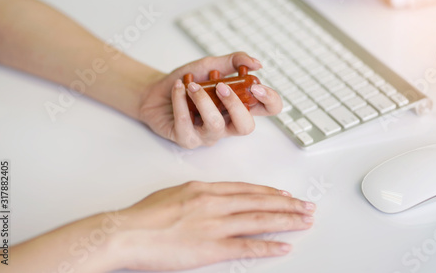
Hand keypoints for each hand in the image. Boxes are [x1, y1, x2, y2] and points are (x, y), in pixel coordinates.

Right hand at [113, 181, 315, 270]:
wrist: (128, 232)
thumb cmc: (145, 215)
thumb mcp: (174, 193)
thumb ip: (198, 195)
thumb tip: (212, 197)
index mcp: (205, 189)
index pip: (246, 189)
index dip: (269, 192)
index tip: (284, 195)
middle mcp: (215, 203)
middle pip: (259, 202)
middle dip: (287, 204)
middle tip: (306, 206)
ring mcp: (216, 224)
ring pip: (259, 220)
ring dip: (286, 221)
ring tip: (304, 221)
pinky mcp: (212, 247)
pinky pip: (247, 246)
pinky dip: (268, 246)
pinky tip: (283, 247)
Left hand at [139, 52, 281, 147]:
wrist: (155, 92)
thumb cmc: (187, 82)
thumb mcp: (211, 65)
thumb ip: (234, 61)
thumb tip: (257, 63)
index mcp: (239, 106)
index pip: (268, 109)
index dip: (270, 101)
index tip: (257, 86)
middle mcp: (227, 124)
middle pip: (246, 127)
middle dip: (235, 105)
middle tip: (221, 85)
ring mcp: (207, 135)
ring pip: (215, 125)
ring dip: (203, 100)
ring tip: (191, 85)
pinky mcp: (187, 139)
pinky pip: (186, 123)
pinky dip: (180, 100)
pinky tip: (178, 87)